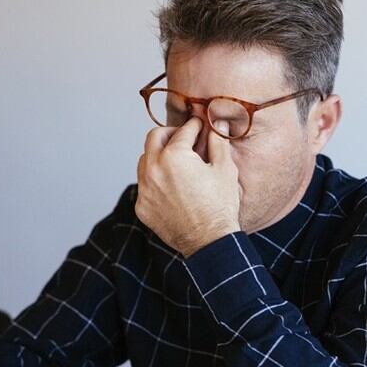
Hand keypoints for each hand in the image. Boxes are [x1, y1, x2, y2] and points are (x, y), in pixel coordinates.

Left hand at [136, 116, 241, 257]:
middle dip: (169, 133)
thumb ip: (217, 142)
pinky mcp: (142, 206)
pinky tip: (171, 186)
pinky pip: (144, 185)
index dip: (194, 125)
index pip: (183, 131)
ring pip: (144, 160)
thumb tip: (216, 125)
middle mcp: (153, 169)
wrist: (209, 242)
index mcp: (174, 156)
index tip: (199, 125)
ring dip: (158, 156)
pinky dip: (155, 180)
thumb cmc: (220, 206)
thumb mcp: (224, 169)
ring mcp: (144, 189)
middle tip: (183, 138)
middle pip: (154, 137)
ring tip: (176, 162)